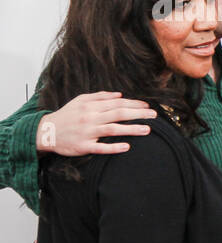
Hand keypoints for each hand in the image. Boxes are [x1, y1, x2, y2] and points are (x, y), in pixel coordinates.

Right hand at [37, 92, 154, 155]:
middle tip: (154, 116)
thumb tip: (119, 94)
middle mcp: (91, 118)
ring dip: (131, 129)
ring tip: (147, 130)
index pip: (117, 103)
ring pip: (113, 130)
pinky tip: (127, 146)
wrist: (46, 131)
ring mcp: (88, 132)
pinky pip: (101, 147)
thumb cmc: (66, 115)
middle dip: (138, 114)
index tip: (147, 106)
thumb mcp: (80, 100)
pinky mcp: (84, 146)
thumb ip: (100, 96)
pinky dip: (114, 147)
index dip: (133, 104)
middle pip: (118, 114)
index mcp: (91, 106)